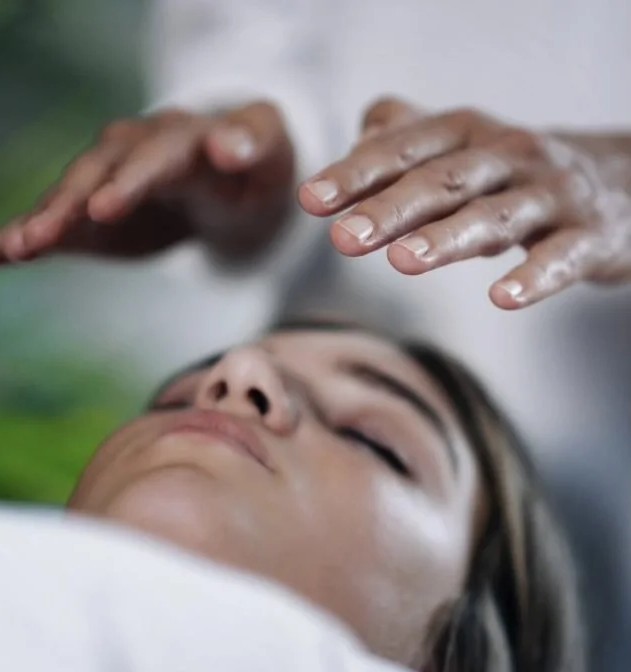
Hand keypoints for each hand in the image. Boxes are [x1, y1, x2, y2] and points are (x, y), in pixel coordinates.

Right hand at [0, 101, 293, 266]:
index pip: (152, 155)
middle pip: (96, 174)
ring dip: (40, 222)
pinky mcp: (90, 213)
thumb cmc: (254, 167)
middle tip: (44, 235)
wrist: (231, 182)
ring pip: (67, 198)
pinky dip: (18, 238)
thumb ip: (251, 143)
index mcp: (178, 137)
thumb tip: (230, 147)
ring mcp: (105, 179)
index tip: (105, 206)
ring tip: (15, 249)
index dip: (129, 180)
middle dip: (70, 204)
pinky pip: (53, 223)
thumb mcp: (267, 150)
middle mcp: (132, 151)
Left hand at [298, 97, 630, 308]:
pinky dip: (534, 277)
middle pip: (444, 181)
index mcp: (469, 134)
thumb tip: (358, 138)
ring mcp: (551, 194)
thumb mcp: (465, 147)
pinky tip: (502, 298)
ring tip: (403, 262)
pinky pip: (561, 257)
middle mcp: (509, 155)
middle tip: (343, 238)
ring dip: (447, 238)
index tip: (311, 199)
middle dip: (390, 208)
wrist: (624, 182)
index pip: (405, 149)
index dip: (357, 172)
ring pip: (496, 216)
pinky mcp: (589, 235)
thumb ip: (410, 139)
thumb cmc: (521, 172)